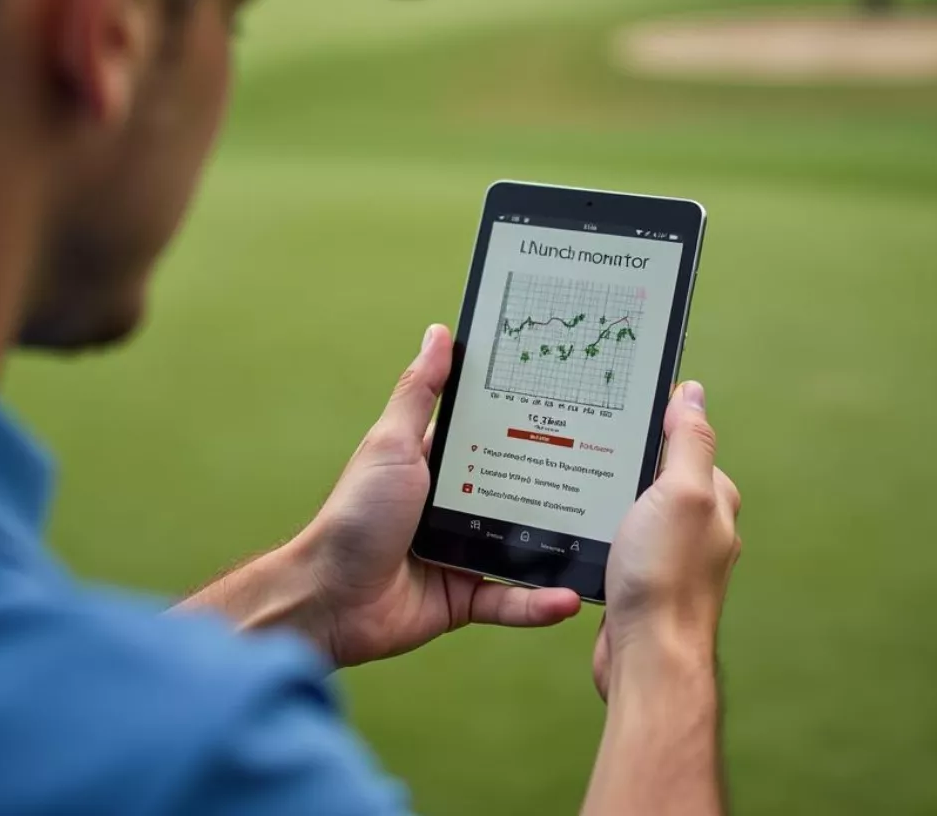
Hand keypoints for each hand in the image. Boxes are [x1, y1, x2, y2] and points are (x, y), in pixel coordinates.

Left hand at [287, 324, 580, 665]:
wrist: (329, 598)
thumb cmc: (355, 514)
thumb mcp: (391, 443)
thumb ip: (419, 393)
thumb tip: (438, 334)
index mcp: (438, 463)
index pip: (490, 434)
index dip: (524, 418)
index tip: (570, 401)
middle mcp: (454, 504)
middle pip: (515, 488)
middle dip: (556, 481)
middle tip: (607, 466)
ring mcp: (462, 551)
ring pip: (521, 545)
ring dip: (557, 544)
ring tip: (603, 532)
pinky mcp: (464, 596)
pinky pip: (510, 599)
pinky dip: (537, 603)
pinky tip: (569, 597)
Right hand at [592, 381, 740, 700]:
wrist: (646, 658)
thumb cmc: (667, 576)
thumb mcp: (682, 492)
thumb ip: (689, 441)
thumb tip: (692, 392)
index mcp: (712, 499)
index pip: (686, 442)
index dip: (655, 422)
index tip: (619, 405)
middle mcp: (696, 526)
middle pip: (656, 474)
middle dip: (625, 460)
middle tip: (585, 440)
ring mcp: (668, 554)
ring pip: (632, 507)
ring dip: (607, 495)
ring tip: (573, 477)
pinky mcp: (640, 579)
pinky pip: (616, 538)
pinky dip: (598, 527)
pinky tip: (575, 523)